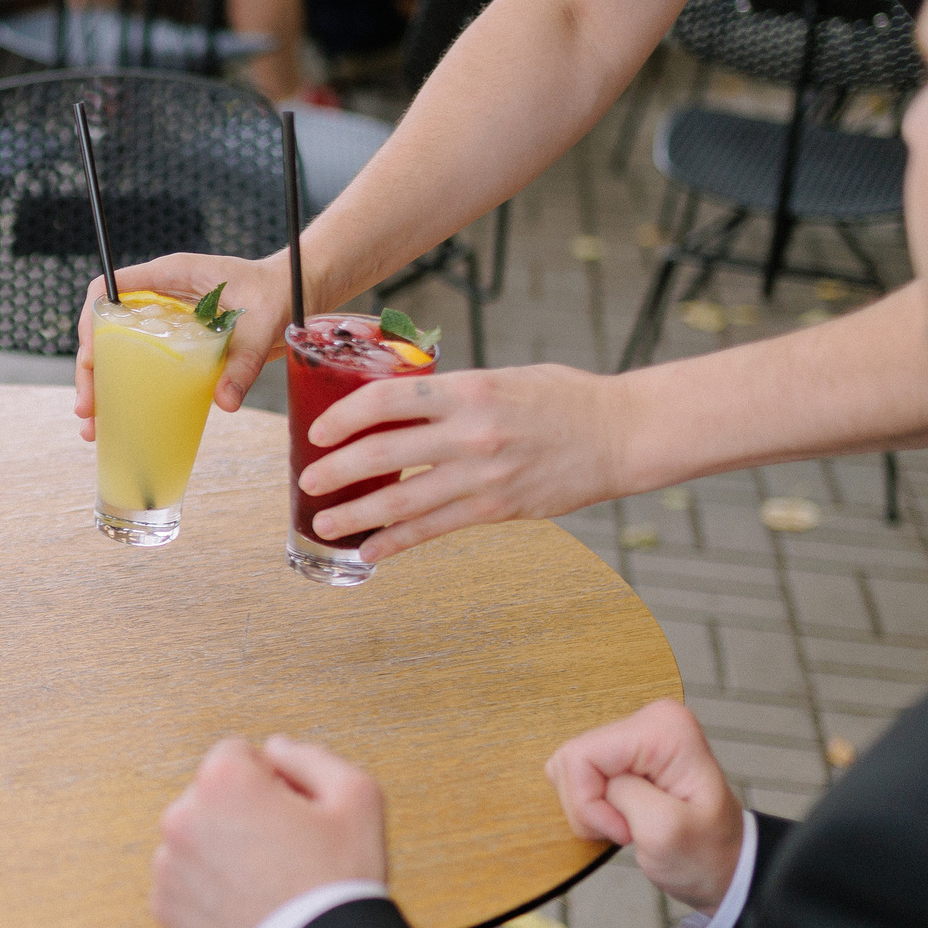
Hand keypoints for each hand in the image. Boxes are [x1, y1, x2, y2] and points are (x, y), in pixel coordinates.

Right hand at [73, 252, 292, 438]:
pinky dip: (129, 393)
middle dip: (90, 369)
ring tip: (92, 428)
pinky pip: (144, 365)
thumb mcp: (262, 323)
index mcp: (171, 276)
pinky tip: (120, 423)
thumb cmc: (278, 292)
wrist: (297, 293)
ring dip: (102, 387)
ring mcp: (167, 322)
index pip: (110, 289)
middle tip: (87, 409)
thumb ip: (244, 361)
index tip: (88, 359)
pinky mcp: (178, 345)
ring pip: (118, 351)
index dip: (90, 322)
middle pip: (105, 328)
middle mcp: (161, 298)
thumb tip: (225, 402)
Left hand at [149, 735, 386, 927]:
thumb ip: (311, 757)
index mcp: (223, 783)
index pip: (237, 754)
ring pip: (197, 837)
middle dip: (242, 811)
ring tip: (265, 879)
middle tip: (283, 847)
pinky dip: (208, 886)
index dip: (271, 779)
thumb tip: (277, 749)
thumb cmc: (336, 884)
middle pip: (213, 795)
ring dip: (222, 848)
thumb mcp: (356, 797)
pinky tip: (245, 901)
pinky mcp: (165, 905)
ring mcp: (170, 864)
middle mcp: (184, 818)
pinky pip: (186, 879)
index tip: (290, 809)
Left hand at [299, 364, 638, 562]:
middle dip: (335, 470)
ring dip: (356, 514)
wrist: (621, 434)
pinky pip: (434, 529)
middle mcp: (470, 432)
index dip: (343, 416)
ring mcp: (483, 475)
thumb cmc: (561, 398)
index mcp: (467, 389)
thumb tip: (397, 407)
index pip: (385, 399)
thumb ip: (450, 394)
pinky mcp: (496, 508)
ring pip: (402, 500)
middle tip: (306, 479)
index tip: (318, 432)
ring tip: (323, 522)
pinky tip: (369, 550)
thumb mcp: (499, 378)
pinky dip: (396, 542)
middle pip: (383, 453)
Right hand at [546, 700, 742, 912]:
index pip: (582, 755)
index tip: (623, 829)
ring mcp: (636, 735)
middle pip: (574, 758)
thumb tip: (588, 774)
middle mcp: (650, 721)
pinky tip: (620, 815)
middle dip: (589, 805)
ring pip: (572, 767)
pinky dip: (592, 804)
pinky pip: (581, 773)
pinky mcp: (624, 752)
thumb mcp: (667, 832)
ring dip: (589, 807)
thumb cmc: (707, 853)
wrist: (723, 864)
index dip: (589, 801)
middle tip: (626, 829)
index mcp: (665, 729)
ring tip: (626, 824)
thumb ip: (624, 795)